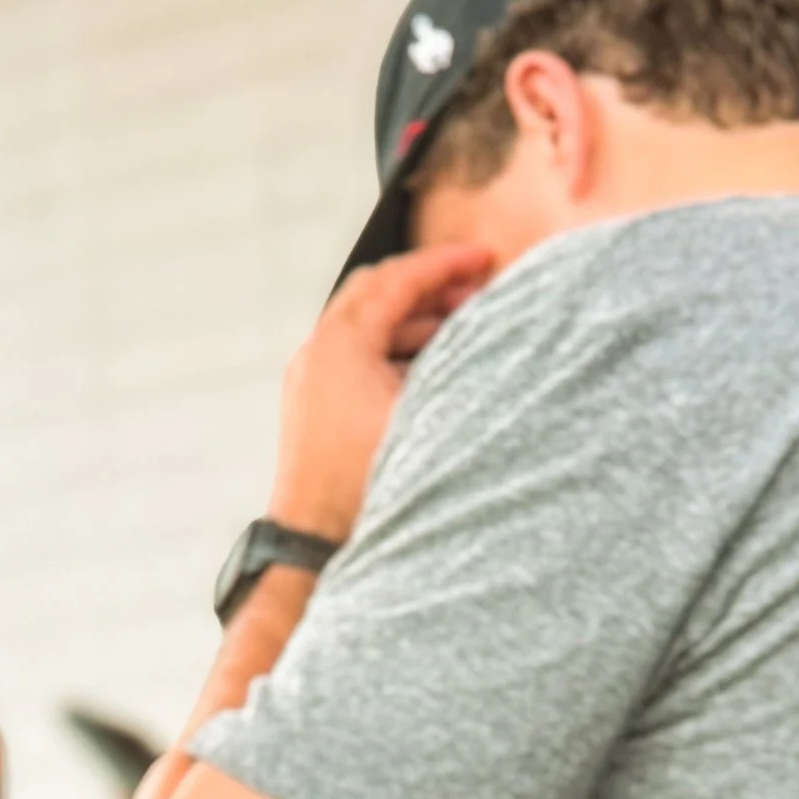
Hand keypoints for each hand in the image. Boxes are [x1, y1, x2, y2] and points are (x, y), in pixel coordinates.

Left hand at [268, 241, 493, 546]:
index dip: (446, 264)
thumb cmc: (362, 486)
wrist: (311, 541)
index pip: (400, 280)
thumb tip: (490, 342)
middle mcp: (319, 349)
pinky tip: (426, 370)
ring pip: (366, 322)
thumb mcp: (421, 420)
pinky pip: (355, 354)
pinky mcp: (310, 402)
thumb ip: (451, 370)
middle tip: (472, 288)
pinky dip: (392, 348)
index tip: (484, 258)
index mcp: (343, 343)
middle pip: (378, 290)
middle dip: (428, 284)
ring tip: (459, 330)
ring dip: (412, 319)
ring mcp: (309, 375)